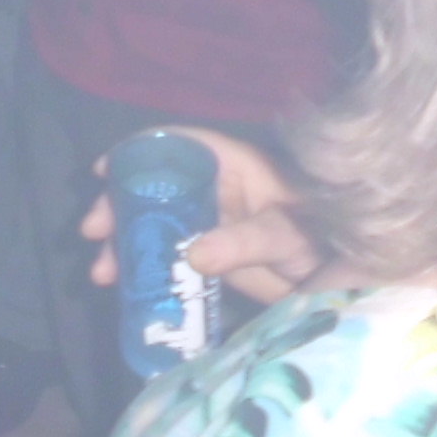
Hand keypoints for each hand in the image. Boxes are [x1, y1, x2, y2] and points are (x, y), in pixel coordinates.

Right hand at [77, 127, 321, 306]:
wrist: (342, 278)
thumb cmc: (321, 234)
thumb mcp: (283, 233)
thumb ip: (243, 241)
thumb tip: (193, 254)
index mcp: (231, 166)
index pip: (178, 146)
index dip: (138, 152)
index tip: (104, 170)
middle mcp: (214, 191)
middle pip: (155, 188)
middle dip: (119, 207)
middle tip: (94, 232)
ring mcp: (209, 226)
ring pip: (156, 226)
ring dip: (125, 246)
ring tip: (103, 274)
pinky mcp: (210, 262)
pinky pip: (168, 259)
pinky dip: (144, 271)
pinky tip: (124, 290)